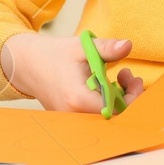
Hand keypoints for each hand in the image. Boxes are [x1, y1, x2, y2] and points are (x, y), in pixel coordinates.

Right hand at [0, 32, 143, 113]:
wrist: (28, 65)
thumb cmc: (55, 55)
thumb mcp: (82, 47)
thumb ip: (107, 48)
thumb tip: (128, 45)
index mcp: (78, 98)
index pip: (117, 110)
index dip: (132, 98)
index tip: (135, 80)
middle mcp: (75, 114)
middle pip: (115, 116)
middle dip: (129, 96)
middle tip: (128, 75)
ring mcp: (72, 119)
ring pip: (106, 117)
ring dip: (119, 98)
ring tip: (119, 76)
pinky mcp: (72, 118)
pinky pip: (96, 116)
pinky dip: (107, 101)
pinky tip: (107, 85)